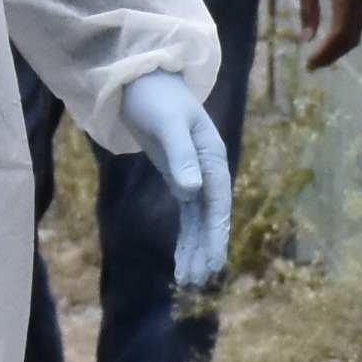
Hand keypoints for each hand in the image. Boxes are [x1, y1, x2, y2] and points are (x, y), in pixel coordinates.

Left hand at [120, 72, 236, 288]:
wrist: (143, 80)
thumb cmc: (156, 97)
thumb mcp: (167, 124)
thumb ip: (181, 155)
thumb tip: (193, 189)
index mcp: (213, 156)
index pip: (218, 201)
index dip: (216, 232)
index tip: (213, 261)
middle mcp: (210, 169)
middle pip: (211, 216)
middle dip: (205, 248)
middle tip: (196, 281)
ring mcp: (196, 176)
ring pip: (200, 220)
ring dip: (196, 249)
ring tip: (188, 281)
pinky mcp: (181, 179)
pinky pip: (188, 215)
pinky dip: (186, 238)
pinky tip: (182, 261)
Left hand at [292, 0, 361, 68]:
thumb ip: (309, 10)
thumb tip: (308, 38)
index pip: (339, 33)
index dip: (326, 52)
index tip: (310, 63)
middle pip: (351, 37)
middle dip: (333, 55)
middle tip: (313, 65)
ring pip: (356, 32)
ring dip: (339, 47)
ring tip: (320, 57)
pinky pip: (356, 22)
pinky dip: (344, 36)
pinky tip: (330, 40)